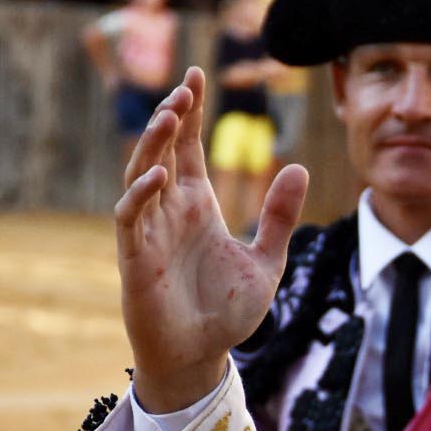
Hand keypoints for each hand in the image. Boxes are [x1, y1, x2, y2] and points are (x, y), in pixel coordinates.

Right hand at [114, 65, 309, 410]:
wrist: (202, 356)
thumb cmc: (226, 312)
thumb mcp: (266, 261)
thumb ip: (281, 217)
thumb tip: (299, 168)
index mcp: (197, 206)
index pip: (190, 148)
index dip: (191, 112)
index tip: (197, 74)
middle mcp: (170, 211)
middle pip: (164, 150)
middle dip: (172, 117)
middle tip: (186, 86)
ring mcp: (148, 230)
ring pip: (141, 173)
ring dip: (153, 144)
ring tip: (171, 115)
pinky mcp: (134, 256)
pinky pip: (131, 216)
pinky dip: (141, 193)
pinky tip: (161, 175)